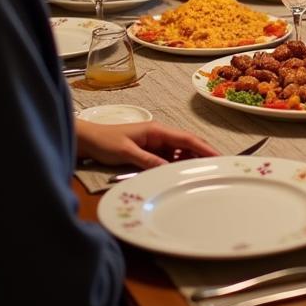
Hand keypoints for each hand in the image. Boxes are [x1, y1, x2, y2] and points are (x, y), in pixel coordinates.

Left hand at [75, 119, 217, 169]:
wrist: (87, 140)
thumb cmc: (105, 142)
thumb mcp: (126, 152)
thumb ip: (148, 160)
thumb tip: (168, 169)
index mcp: (157, 130)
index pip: (186, 138)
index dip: (204, 147)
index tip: (218, 157)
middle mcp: (159, 135)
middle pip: (187, 144)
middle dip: (202, 154)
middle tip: (217, 168)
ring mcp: (155, 143)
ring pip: (179, 152)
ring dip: (190, 161)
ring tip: (203, 174)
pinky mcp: (149, 152)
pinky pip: (168, 158)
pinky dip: (177, 165)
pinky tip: (181, 174)